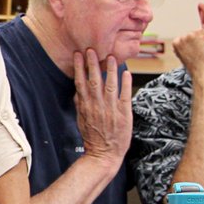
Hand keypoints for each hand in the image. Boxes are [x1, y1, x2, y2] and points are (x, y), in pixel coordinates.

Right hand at [73, 49, 131, 167]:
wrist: (104, 154)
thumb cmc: (93, 137)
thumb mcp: (81, 120)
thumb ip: (80, 104)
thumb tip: (77, 91)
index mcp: (86, 106)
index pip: (81, 83)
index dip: (79, 68)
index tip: (78, 55)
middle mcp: (97, 106)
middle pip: (94, 81)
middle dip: (92, 64)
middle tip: (91, 49)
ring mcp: (111, 109)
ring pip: (110, 85)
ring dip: (110, 70)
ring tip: (110, 56)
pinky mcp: (124, 114)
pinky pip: (125, 95)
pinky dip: (126, 84)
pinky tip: (126, 72)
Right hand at [172, 27, 203, 86]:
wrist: (202, 74)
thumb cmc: (196, 68)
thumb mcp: (185, 57)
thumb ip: (185, 47)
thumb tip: (191, 41)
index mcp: (175, 43)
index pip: (187, 37)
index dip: (194, 43)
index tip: (196, 52)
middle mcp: (181, 38)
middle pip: (194, 33)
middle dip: (199, 40)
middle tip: (201, 53)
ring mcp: (189, 36)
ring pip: (201, 32)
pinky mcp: (199, 35)